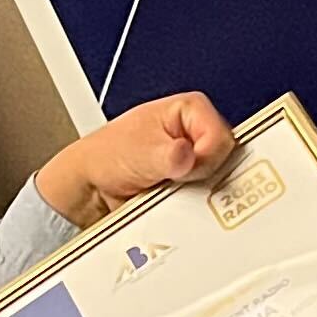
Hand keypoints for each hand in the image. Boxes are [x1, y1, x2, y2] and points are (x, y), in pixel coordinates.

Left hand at [35, 91, 232, 224]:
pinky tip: (173, 202)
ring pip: (219, 184)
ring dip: (198, 194)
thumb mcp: (142, 152)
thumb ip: (170, 156)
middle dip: (204, 177)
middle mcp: (197, 134)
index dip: (206, 156)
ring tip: (170, 192)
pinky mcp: (192, 186)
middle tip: (179, 181)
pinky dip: (192, 207)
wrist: (90, 189)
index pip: (222, 136)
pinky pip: (206, 200)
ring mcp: (196, 162)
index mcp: (190, 109)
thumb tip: (188, 157)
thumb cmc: (106, 155)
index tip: (184, 167)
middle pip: (226, 161)